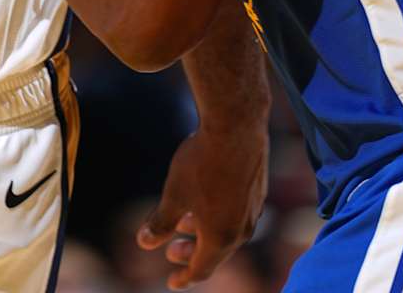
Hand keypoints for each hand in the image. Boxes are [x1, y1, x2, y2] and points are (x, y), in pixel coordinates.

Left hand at [137, 124, 269, 288]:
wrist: (237, 125)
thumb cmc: (202, 162)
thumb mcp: (174, 195)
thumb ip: (160, 223)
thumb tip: (144, 243)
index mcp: (221, 237)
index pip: (201, 270)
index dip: (184, 278)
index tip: (172, 283)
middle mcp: (242, 229)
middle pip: (215, 253)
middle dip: (191, 254)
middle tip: (171, 250)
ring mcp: (254, 210)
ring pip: (227, 231)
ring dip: (204, 232)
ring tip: (184, 221)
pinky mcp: (258, 190)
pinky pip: (237, 214)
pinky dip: (218, 216)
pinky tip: (205, 199)